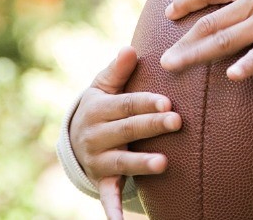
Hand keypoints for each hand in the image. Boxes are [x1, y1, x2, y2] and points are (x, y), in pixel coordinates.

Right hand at [68, 47, 180, 217]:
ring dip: (142, 163)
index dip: (147, 103)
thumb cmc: (102, 104)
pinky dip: (113, 210)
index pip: (126, 105)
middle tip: (177, 122)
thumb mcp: (102, 85)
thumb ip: (117, 69)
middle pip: (128, 130)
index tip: (168, 101)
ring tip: (164, 162)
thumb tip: (130, 48)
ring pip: (122, 162)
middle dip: (152, 126)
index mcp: (98, 109)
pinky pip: (107, 196)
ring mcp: (98, 160)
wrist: (75, 138)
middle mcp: (95, 135)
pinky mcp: (101, 180)